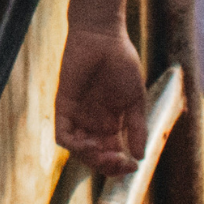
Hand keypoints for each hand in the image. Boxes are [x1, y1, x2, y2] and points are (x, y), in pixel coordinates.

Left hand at [55, 26, 146, 175]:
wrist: (103, 36)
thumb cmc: (121, 62)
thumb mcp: (135, 99)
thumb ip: (136, 127)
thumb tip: (140, 156)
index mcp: (110, 123)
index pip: (112, 154)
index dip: (120, 166)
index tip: (134, 167)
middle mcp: (92, 123)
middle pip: (95, 157)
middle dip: (107, 167)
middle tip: (120, 163)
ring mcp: (77, 116)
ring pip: (79, 151)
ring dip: (91, 159)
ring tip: (107, 156)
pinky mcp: (64, 107)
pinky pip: (63, 135)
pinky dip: (75, 145)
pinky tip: (90, 144)